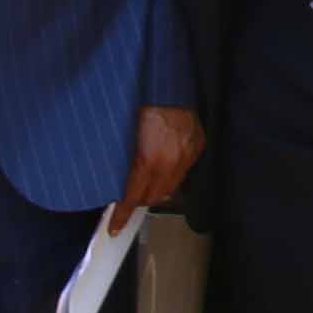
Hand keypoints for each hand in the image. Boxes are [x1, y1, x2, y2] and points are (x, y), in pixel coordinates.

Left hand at [112, 105, 203, 235]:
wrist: (168, 85)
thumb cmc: (141, 104)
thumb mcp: (123, 134)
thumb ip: (125, 161)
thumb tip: (120, 181)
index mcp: (148, 159)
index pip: (133, 197)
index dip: (123, 214)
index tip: (115, 227)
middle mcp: (170, 162)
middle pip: (153, 197)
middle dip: (140, 201)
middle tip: (129, 198)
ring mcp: (187, 155)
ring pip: (171, 188)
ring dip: (156, 189)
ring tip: (146, 183)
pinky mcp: (197, 147)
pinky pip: (183, 172)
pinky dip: (171, 175)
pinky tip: (163, 166)